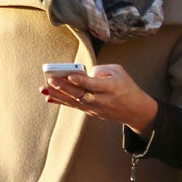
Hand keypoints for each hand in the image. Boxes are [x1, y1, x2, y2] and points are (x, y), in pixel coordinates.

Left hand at [41, 63, 158, 133]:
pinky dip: (61, 101)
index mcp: (112, 88)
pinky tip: (49, 97)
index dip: (81, 80)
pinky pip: (74, 106)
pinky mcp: (92, 112)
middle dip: (64, 87)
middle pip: (81, 94)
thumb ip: (100, 69)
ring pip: (75, 101)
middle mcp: (103, 100)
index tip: (70, 75)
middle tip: (50, 79)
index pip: (94, 84)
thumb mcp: (118, 71)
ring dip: (58, 95)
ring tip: (44, 89)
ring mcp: (96, 108)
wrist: (137, 110)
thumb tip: (83, 73)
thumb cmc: (126, 86)